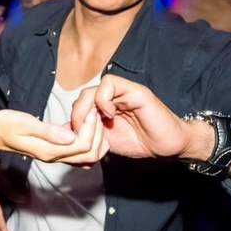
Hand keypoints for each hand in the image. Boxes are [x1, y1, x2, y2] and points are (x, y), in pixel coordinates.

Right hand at [0, 108, 107, 164]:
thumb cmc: (4, 124)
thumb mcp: (24, 123)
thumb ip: (47, 131)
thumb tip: (70, 136)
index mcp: (48, 151)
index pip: (82, 146)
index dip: (91, 129)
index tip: (89, 110)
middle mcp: (53, 157)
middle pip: (89, 155)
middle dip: (98, 135)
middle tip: (94, 113)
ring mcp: (54, 155)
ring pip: (86, 157)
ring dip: (95, 139)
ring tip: (90, 118)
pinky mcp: (53, 150)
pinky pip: (77, 152)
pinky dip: (86, 140)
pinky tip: (81, 124)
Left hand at [71, 75, 191, 158]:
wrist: (167, 146)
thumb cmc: (140, 143)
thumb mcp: (107, 142)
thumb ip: (87, 136)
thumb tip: (63, 133)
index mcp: (104, 108)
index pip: (80, 105)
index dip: (74, 120)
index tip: (76, 138)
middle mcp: (112, 97)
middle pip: (83, 96)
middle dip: (77, 115)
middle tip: (80, 132)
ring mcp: (122, 92)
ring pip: (93, 88)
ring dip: (87, 108)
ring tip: (94, 124)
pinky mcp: (133, 90)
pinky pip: (109, 84)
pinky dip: (103, 99)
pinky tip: (110, 116)